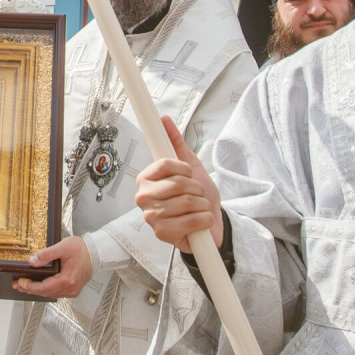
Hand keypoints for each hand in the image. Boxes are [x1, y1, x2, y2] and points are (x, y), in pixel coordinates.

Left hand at [13, 235, 91, 297]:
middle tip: (17, 285)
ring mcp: (72, 291)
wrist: (96, 253)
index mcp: (67, 279)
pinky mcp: (73, 290)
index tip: (20, 281)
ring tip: (25, 286)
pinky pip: (56, 293)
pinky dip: (46, 290)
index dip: (30, 286)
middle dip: (30, 289)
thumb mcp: (62, 247)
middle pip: (45, 293)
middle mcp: (70, 288)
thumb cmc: (82, 249)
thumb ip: (46, 255)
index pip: (43, 288)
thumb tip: (32, 262)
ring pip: (50, 294)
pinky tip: (39, 287)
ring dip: (37, 291)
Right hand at [135, 116, 223, 252]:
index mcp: (146, 179)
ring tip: (200, 208)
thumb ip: (176, 143)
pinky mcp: (162, 233)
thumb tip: (165, 120)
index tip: (190, 174)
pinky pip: (191, 220)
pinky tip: (201, 222)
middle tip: (197, 195)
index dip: (185, 169)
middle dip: (197, 188)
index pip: (165, 164)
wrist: (210, 225)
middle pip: (177, 183)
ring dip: (203, 205)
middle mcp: (144, 197)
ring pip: (187, 202)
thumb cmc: (197, 196)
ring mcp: (151, 217)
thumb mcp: (190, 167)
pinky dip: (204, 219)